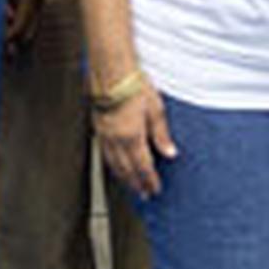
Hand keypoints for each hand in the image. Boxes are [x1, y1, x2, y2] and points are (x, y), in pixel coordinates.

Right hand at [96, 83, 175, 199]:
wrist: (112, 73)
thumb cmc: (135, 86)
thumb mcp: (156, 109)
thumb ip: (162, 134)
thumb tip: (170, 152)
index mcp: (133, 136)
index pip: (143, 167)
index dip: (149, 180)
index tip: (155, 190)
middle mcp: (116, 140)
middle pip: (127, 170)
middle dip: (136, 184)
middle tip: (144, 195)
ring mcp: (105, 135)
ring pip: (114, 164)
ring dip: (124, 178)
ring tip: (131, 186)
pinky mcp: (98, 129)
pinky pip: (105, 154)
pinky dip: (112, 165)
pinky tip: (116, 167)